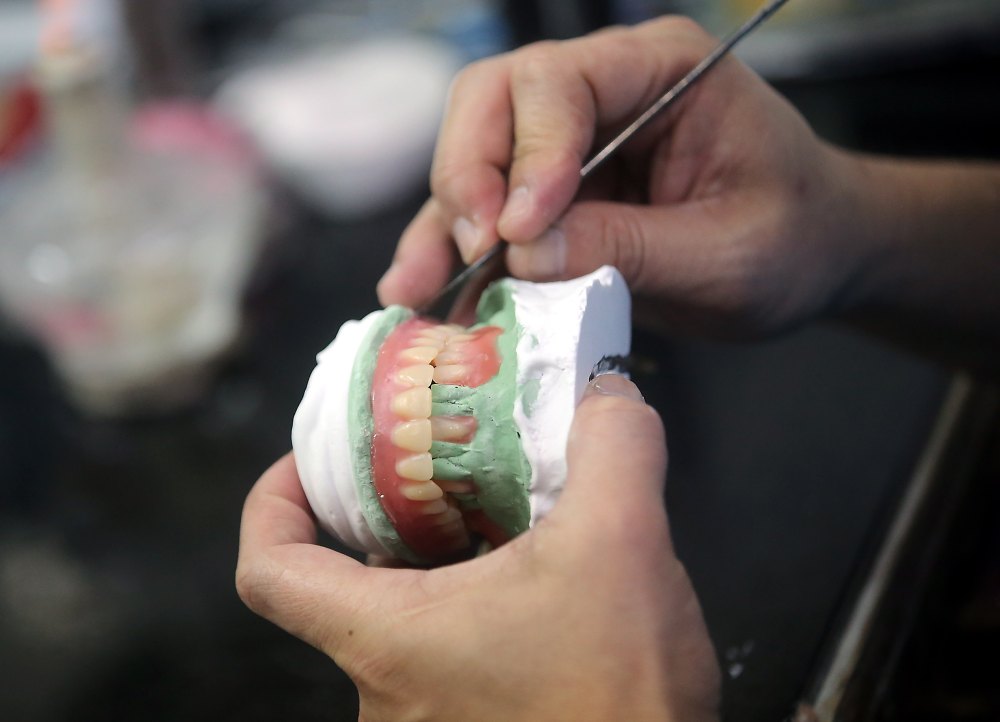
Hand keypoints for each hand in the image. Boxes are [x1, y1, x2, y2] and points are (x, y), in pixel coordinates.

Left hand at [237, 374, 719, 721]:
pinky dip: (476, 601)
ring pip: (406, 618)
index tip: (307, 463)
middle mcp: (385, 692)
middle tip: (439, 462)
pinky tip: (541, 577)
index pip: (268, 572)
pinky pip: (448, 651)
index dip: (270, 502)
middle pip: (347, 583)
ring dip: (445, 558)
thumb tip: (606, 388)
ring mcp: (426, 721)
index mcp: (386, 640)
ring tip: (504, 510)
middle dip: (390, 513)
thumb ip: (614, 446)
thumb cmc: (614, 695)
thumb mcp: (624, 544)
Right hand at [377, 16, 870, 336]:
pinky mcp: (556, 199)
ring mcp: (572, 146)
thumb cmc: (796, 239)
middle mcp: (604, 94)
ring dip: (444, 223)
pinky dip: (457, 254)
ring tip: (417, 288)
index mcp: (662, 71)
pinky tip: (432, 295)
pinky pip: (490, 216)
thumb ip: (632, 249)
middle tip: (475, 249)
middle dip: (470, 176)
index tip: (521, 231)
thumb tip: (527, 256)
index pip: (560, 82)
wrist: (814, 258)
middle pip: (494, 102)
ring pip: (475, 158)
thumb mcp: (730, 255)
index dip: (528, 154)